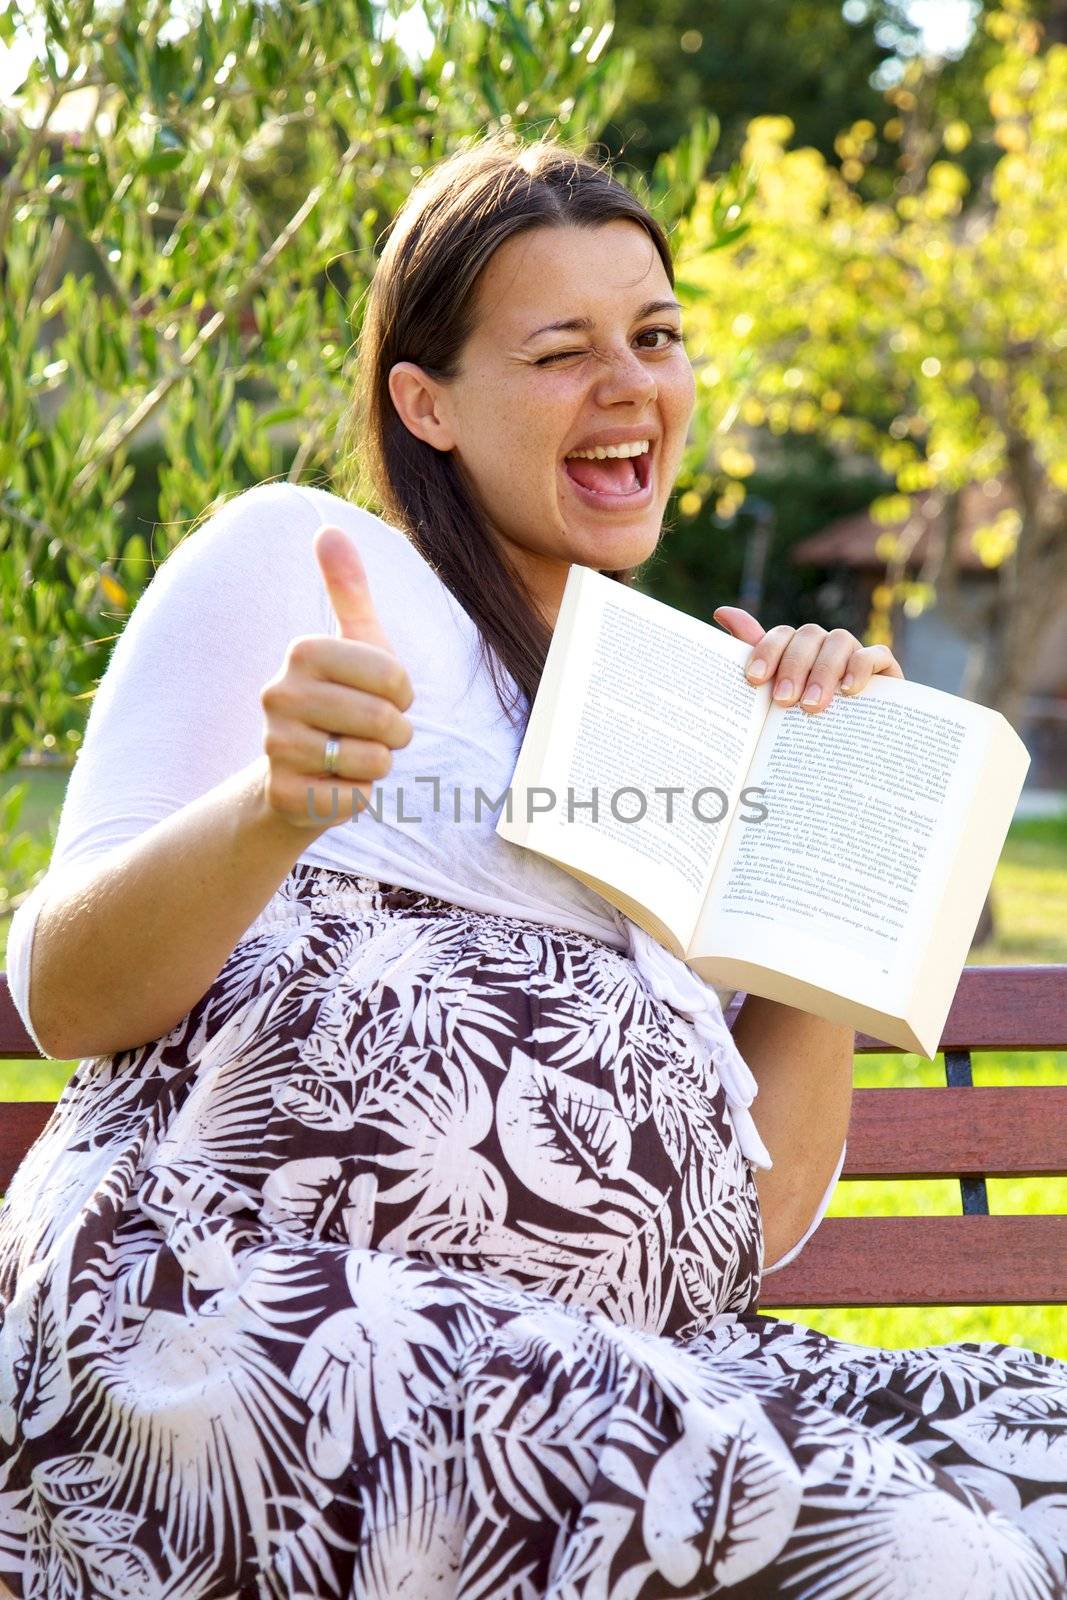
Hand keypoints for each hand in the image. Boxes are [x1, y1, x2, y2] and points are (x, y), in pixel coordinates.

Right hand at [258, 524, 413, 829]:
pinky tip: (334, 784)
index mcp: (303, 652)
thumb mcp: (352, 644)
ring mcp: (276, 746)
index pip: (394, 677)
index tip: (384, 697)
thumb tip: (330, 529)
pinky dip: (359, 797)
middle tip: (372, 733)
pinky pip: (355, 798)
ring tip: (352, 756)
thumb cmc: (339, 703)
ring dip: (377, 765)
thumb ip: (347, 589)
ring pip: (372, 761)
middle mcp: (279, 694)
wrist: (293, 776)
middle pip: (384, 720)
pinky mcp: (284, 794)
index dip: (403, 695)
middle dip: (394, 733)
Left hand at [712, 606, 903, 712]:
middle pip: (808, 636)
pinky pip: (875, 654)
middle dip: (792, 667)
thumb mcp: (777, 694)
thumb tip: (722, 611)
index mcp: (796, 650)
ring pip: (839, 641)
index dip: (766, 651)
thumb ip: (753, 654)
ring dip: (823, 672)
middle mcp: (824, 645)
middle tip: (783, 701)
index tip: (754, 679)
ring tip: (812, 706)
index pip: (780, 635)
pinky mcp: (884, 667)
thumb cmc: (807, 720)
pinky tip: (849, 691)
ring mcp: (855, 653)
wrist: (858, 747)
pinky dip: (860, 668)